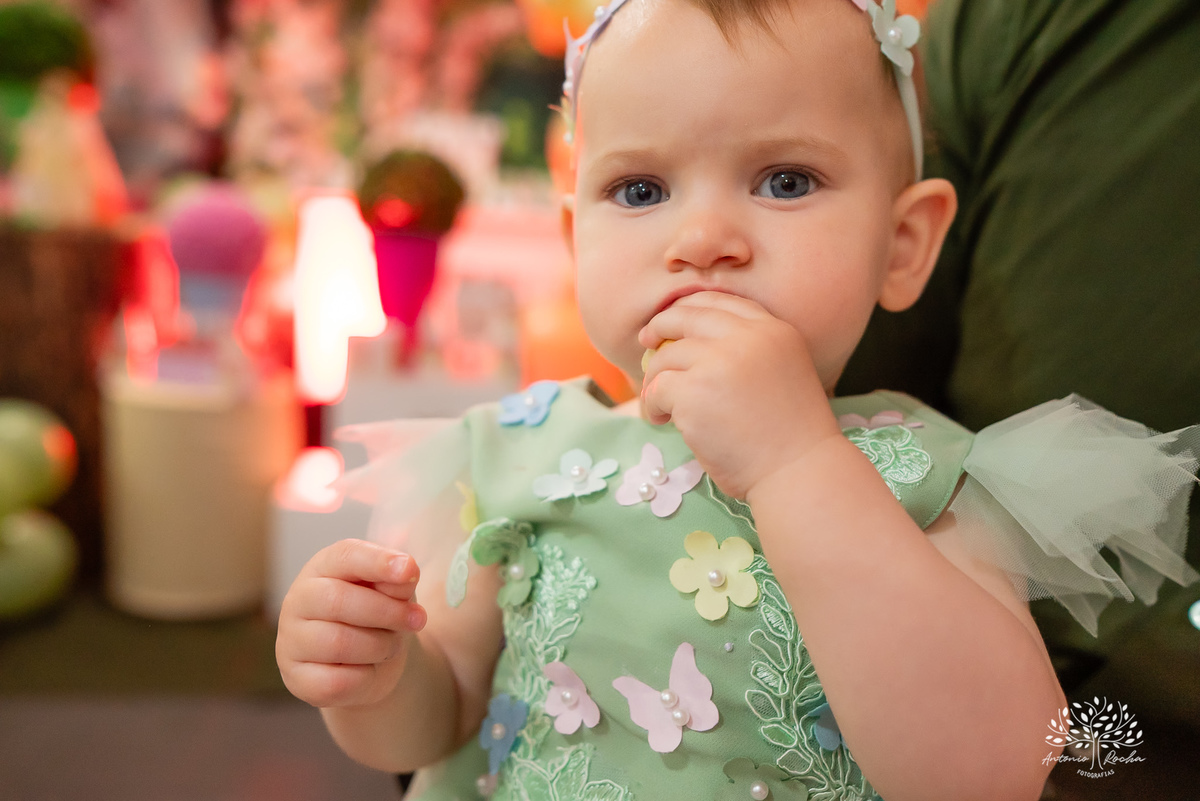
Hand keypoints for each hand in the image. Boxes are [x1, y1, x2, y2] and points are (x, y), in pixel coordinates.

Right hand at [276, 538, 426, 708]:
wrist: (371, 662)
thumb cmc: (379, 615)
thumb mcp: (394, 591)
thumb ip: (398, 579)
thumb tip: (405, 570)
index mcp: (322, 567)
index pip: (344, 555)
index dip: (377, 561)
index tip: (409, 569)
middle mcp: (298, 600)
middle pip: (339, 600)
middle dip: (387, 612)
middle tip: (418, 620)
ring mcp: (291, 641)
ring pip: (338, 643)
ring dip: (380, 646)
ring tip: (392, 645)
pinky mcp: (297, 679)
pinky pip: (336, 682)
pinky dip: (365, 677)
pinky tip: (370, 669)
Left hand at [639, 291, 841, 498]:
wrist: (799, 471)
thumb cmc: (791, 436)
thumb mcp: (783, 373)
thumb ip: (749, 352)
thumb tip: (690, 343)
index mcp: (773, 330)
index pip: (720, 301)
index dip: (690, 308)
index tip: (672, 321)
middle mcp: (746, 338)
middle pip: (686, 317)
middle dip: (660, 326)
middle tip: (646, 341)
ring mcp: (719, 363)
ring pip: (665, 356)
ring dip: (655, 379)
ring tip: (662, 405)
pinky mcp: (694, 392)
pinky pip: (657, 389)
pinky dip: (653, 405)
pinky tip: (662, 420)